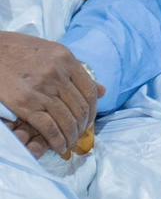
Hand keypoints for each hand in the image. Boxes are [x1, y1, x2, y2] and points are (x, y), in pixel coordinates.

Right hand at [0, 32, 103, 154]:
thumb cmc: (19, 51)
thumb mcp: (53, 52)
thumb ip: (76, 70)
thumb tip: (102, 91)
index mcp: (67, 60)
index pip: (90, 91)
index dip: (93, 110)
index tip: (89, 121)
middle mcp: (58, 74)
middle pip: (80, 107)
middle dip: (82, 127)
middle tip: (79, 136)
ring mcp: (42, 89)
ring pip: (67, 119)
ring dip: (71, 136)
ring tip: (69, 144)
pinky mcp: (26, 103)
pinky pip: (49, 127)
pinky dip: (57, 140)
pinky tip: (58, 147)